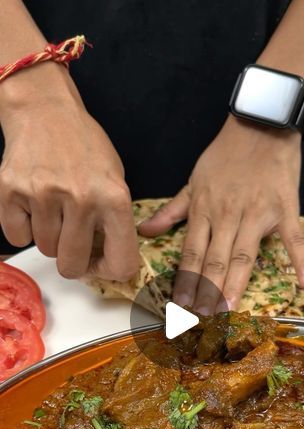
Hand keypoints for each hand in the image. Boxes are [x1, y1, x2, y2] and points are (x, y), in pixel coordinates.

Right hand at [0, 66, 138, 280]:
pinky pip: (17, 237)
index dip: (108, 271)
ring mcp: (44, 194)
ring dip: (49, 238)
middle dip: (71, 260)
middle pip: (72, 265)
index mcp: (114, 198)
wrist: (45, 110)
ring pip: (45, 250)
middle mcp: (81, 198)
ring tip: (54, 210)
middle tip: (71, 241)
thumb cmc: (83, 146)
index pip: (120, 264)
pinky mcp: (11, 190)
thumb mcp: (115, 180)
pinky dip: (24, 228)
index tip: (99, 263)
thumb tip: (107, 261)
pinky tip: (33, 206)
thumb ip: (114, 222)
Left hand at [139, 116, 303, 312]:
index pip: (192, 253)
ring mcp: (256, 213)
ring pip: (243, 254)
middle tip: (200, 319)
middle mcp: (227, 215)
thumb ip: (171, 211)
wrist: (258, 123)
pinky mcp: (285, 208)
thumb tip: (145, 231)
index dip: (185, 281)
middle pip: (214, 260)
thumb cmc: (224, 155)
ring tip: (229, 311)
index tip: (179, 306)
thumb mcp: (192, 181)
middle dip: (206, 291)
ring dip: (235, 284)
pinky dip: (300, 258)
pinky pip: (293, 236)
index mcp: (204, 211)